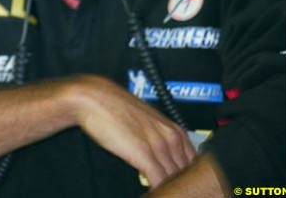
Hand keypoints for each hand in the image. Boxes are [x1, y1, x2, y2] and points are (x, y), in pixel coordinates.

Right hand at [67, 75, 196, 186]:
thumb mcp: (144, 122)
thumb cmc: (112, 108)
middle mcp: (171, 137)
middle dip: (181, 185)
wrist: (91, 98)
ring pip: (175, 180)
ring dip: (170, 189)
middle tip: (175, 192)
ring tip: (163, 194)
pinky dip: (158, 192)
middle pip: (186, 174)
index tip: (182, 185)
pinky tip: (152, 194)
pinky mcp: (144, 154)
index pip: (194, 164)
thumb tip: (161, 157)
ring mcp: (159, 146)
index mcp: (174, 130)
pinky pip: (159, 182)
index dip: (188, 178)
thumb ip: (157, 139)